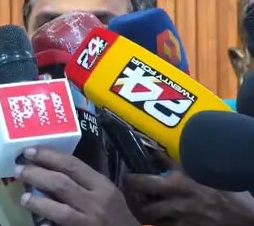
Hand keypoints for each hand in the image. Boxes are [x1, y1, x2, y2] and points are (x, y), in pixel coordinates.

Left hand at [15, 147, 139, 225]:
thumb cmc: (116, 215)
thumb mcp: (106, 194)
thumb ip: (84, 182)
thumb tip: (50, 167)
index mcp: (102, 186)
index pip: (72, 165)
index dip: (48, 156)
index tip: (29, 151)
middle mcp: (96, 203)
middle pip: (61, 184)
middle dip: (36, 175)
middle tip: (18, 169)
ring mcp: (89, 223)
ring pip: (59, 210)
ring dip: (37, 202)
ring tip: (23, 198)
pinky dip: (47, 225)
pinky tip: (37, 223)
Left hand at [124, 155, 253, 225]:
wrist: (244, 214)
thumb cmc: (224, 187)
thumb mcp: (199, 169)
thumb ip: (175, 163)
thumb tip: (154, 151)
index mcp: (176, 184)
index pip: (140, 182)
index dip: (131, 181)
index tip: (129, 178)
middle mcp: (174, 204)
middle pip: (143, 206)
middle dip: (139, 202)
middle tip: (138, 196)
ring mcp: (180, 220)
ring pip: (153, 220)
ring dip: (150, 214)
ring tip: (150, 208)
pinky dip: (164, 224)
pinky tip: (166, 218)